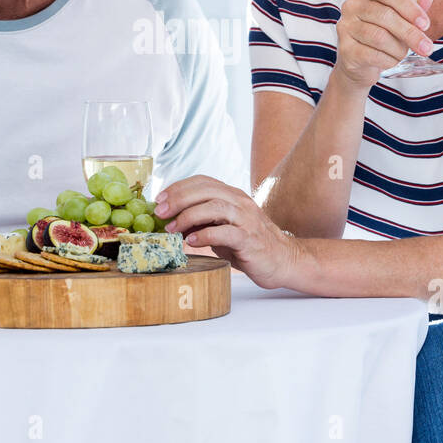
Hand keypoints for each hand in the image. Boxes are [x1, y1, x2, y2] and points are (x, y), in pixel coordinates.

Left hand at [155, 176, 300, 289]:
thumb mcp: (222, 229)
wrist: (283, 261)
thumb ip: (202, 222)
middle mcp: (240, 202)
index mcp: (232, 195)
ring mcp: (247, 219)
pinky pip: (225, 232)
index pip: (203, 181)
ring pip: (214, 207)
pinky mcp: (250, 239)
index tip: (159, 199)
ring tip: (172, 228)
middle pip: (205, 190)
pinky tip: (191, 241)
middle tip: (160, 212)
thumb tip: (172, 221)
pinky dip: (205, 235)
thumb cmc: (249, 245)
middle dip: (178, 199)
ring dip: (188, 216)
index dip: (179, 187)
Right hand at [333, 0, 434, 89]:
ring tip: (403, 54)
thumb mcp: (400, 19)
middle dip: (410, 33)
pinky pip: (372, 55)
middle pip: (385, 16)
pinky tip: (391, 61)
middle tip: (426, 47)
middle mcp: (351, 6)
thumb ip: (413, 6)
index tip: (425, 24)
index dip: (409, 8)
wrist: (359, 63)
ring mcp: (345, 28)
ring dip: (398, 49)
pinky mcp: (345, 49)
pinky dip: (388, 60)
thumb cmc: (381, 35)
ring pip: (379, 37)